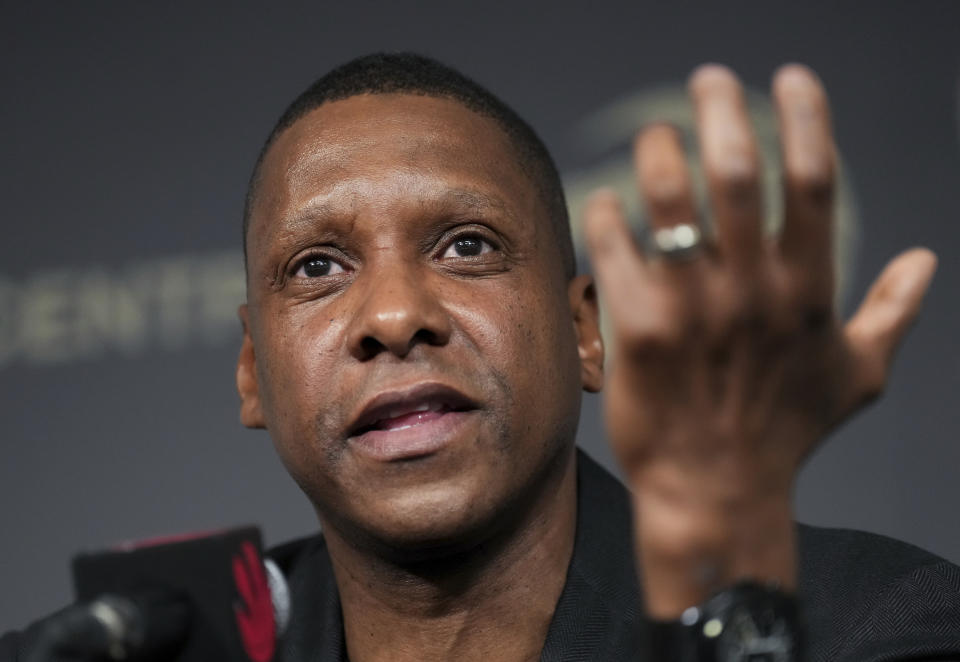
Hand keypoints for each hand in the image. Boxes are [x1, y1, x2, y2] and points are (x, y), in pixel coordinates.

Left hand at [583, 64, 936, 617]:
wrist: (716, 492)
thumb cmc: (783, 434)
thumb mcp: (856, 376)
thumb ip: (892, 314)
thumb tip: (927, 264)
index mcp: (808, 290)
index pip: (814, 181)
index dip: (805, 118)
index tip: (789, 78)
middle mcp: (756, 290)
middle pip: (739, 172)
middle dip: (724, 111)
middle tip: (709, 80)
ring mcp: (697, 308)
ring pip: (672, 199)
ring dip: (660, 152)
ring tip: (654, 135)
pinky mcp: (642, 330)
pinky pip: (617, 249)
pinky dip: (607, 215)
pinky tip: (603, 203)